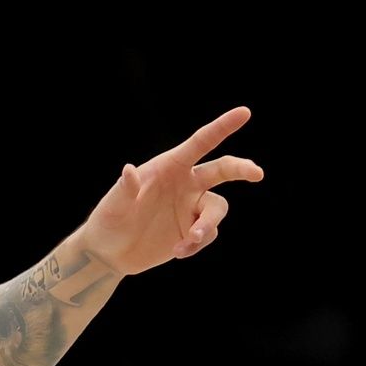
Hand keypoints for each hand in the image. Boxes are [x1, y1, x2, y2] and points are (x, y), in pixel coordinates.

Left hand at [79, 105, 263, 274]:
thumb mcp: (113, 205)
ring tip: (190, 240)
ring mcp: (191, 207)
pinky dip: (197, 244)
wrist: (109, 252)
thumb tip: (129, 170)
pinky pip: (208, 234)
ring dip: (207, 225)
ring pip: (217, 209)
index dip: (222, 128)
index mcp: (170, 166)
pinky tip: (177, 252)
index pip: (200, 143)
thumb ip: (124, 188)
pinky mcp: (192, 231)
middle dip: (242, 169)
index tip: (244, 113)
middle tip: (257, 174)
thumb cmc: (108, 221)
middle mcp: (186, 183)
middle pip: (223, 170)